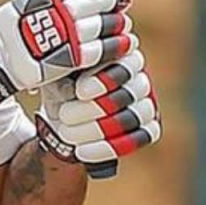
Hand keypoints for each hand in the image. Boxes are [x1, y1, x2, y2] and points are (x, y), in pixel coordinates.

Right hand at [0, 0, 136, 110]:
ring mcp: (56, 39)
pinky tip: (121, 42)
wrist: (3, 61)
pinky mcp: (64, 61)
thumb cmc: (21, 28)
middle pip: (87, 3)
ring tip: (122, 20)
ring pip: (95, 26)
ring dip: (115, 22)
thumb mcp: (28, 1)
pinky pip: (96, 51)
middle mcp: (45, 15)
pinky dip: (112, 46)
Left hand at [36, 50, 161, 168]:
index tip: (79, 91)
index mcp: (120, 53)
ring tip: (66, 133)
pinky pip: (138, 139)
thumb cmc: (59, 84)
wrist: (61, 112)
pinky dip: (107, 148)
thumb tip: (67, 70)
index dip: (104, 80)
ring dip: (96, 129)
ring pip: (133, 118)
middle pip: (129, 93)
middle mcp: (139, 76)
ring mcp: (147, 102)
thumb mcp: (56, 71)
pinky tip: (82, 151)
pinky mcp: (148, 127)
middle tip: (65, 116)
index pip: (124, 64)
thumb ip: (64, 65)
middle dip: (94, 108)